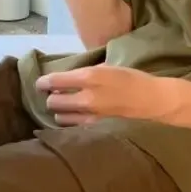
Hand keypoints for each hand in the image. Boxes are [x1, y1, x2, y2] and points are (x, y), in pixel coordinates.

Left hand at [35, 66, 177, 126]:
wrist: (150, 99)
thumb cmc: (129, 77)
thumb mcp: (106, 66)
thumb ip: (85, 72)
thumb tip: (66, 78)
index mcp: (89, 76)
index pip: (54, 81)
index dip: (43, 82)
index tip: (41, 83)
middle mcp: (86, 96)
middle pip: (53, 102)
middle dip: (51, 97)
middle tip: (55, 93)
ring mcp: (90, 114)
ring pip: (59, 117)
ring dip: (59, 110)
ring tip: (65, 104)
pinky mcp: (95, 125)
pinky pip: (72, 125)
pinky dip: (68, 120)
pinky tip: (73, 115)